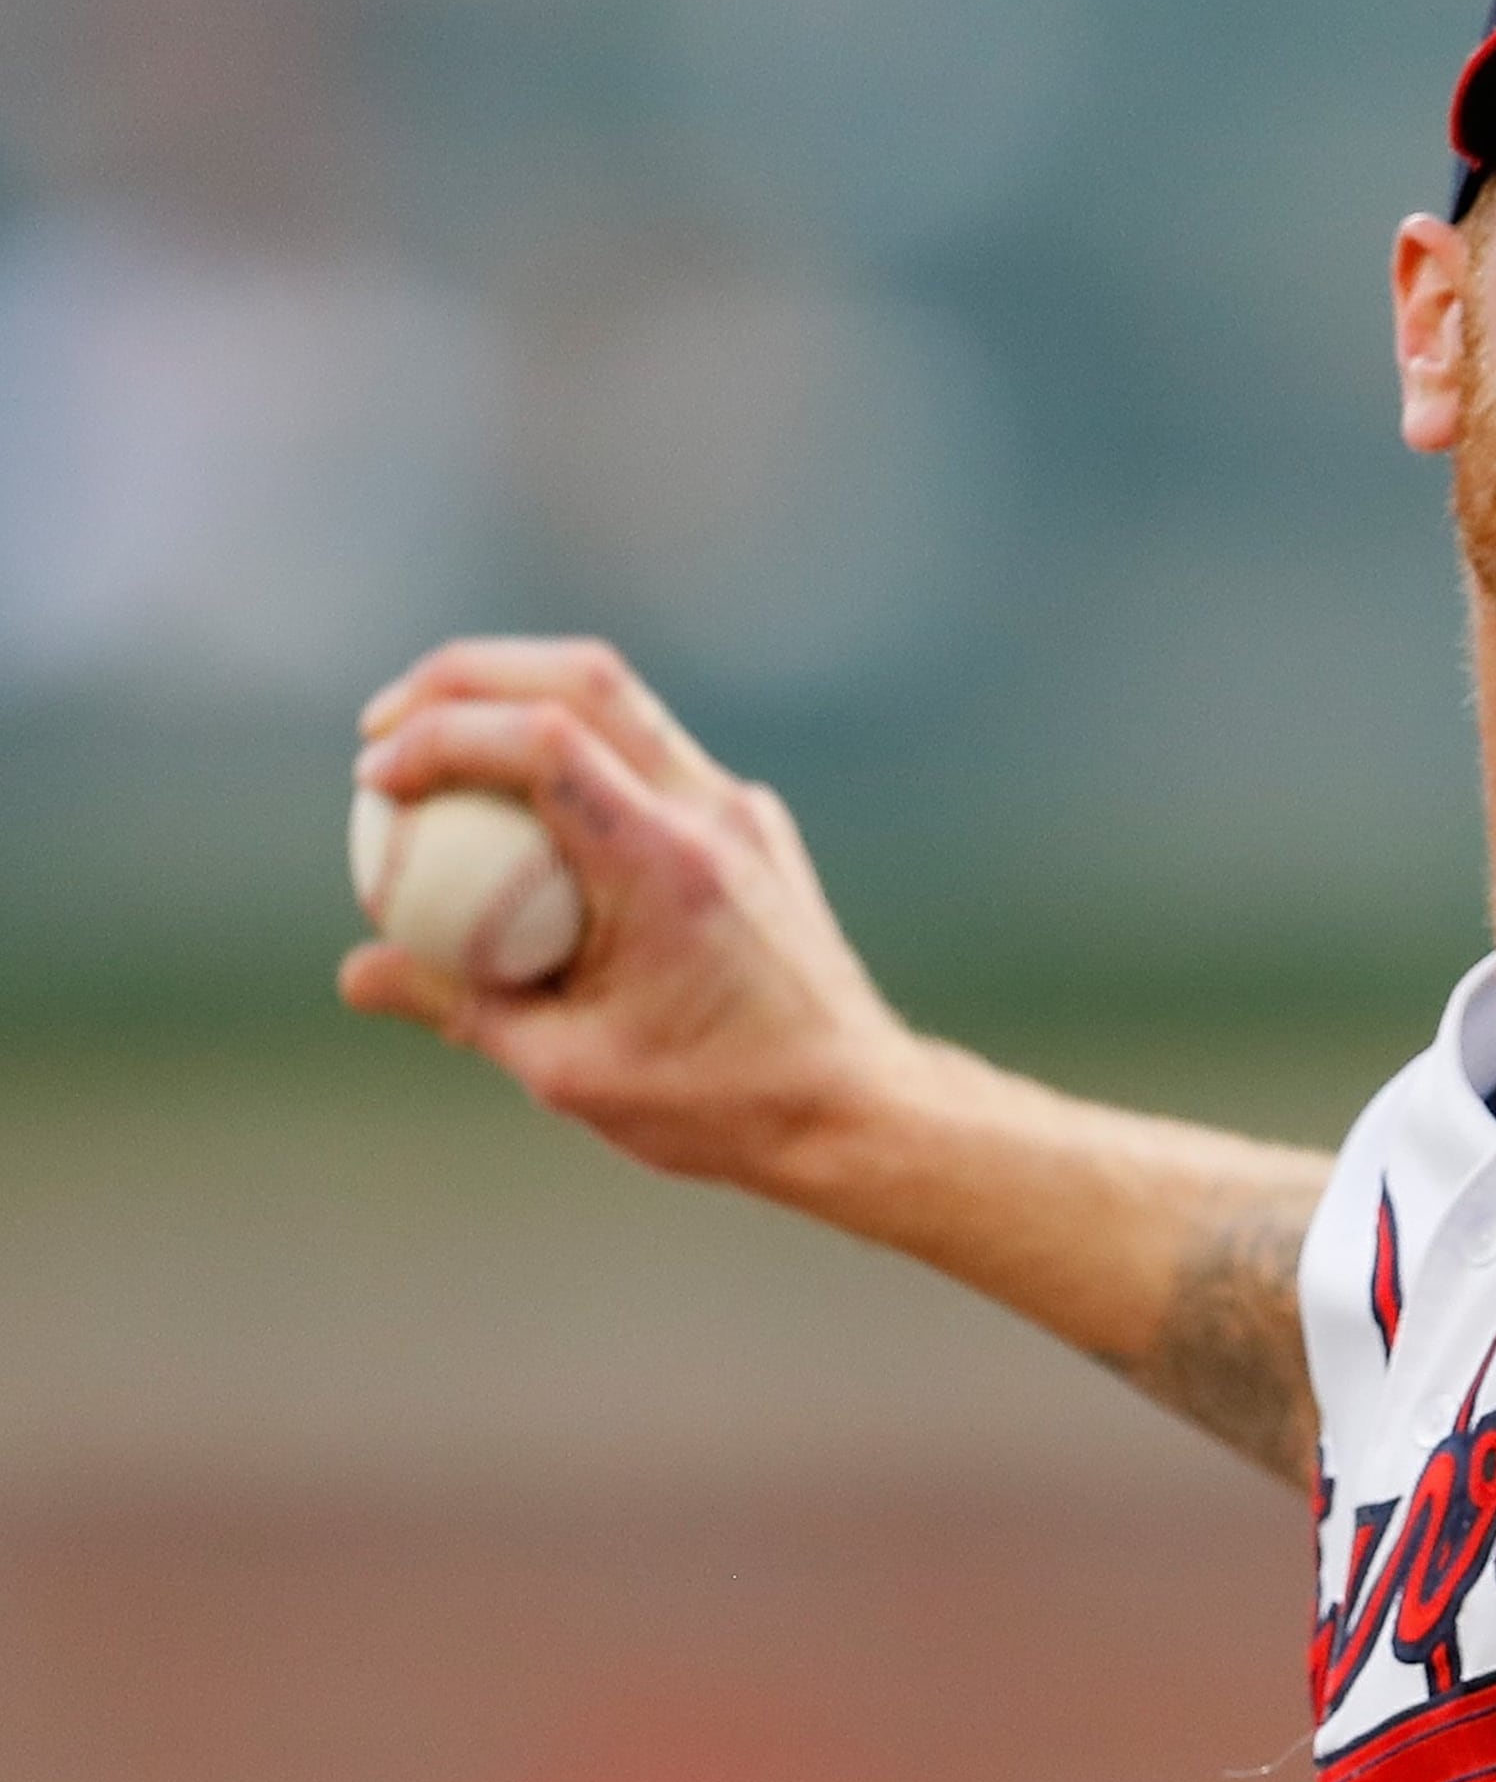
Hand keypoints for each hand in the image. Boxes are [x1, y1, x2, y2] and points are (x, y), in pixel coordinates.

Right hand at [341, 637, 932, 1195]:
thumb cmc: (719, 1103)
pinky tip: (518, 817)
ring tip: (436, 753)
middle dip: (468, 676)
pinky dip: (572, 758)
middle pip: (584, 678)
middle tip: (384, 723)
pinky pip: (649, 759)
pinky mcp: (751, 827)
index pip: (544, 738)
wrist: (854, 1106)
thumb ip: (457, 1007)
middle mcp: (712, 812)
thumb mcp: (567, 1070)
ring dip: (520, 703)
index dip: (443, 734)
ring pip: (622, 706)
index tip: (371, 775)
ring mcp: (741, 810)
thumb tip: (356, 970)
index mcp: (665, 862)